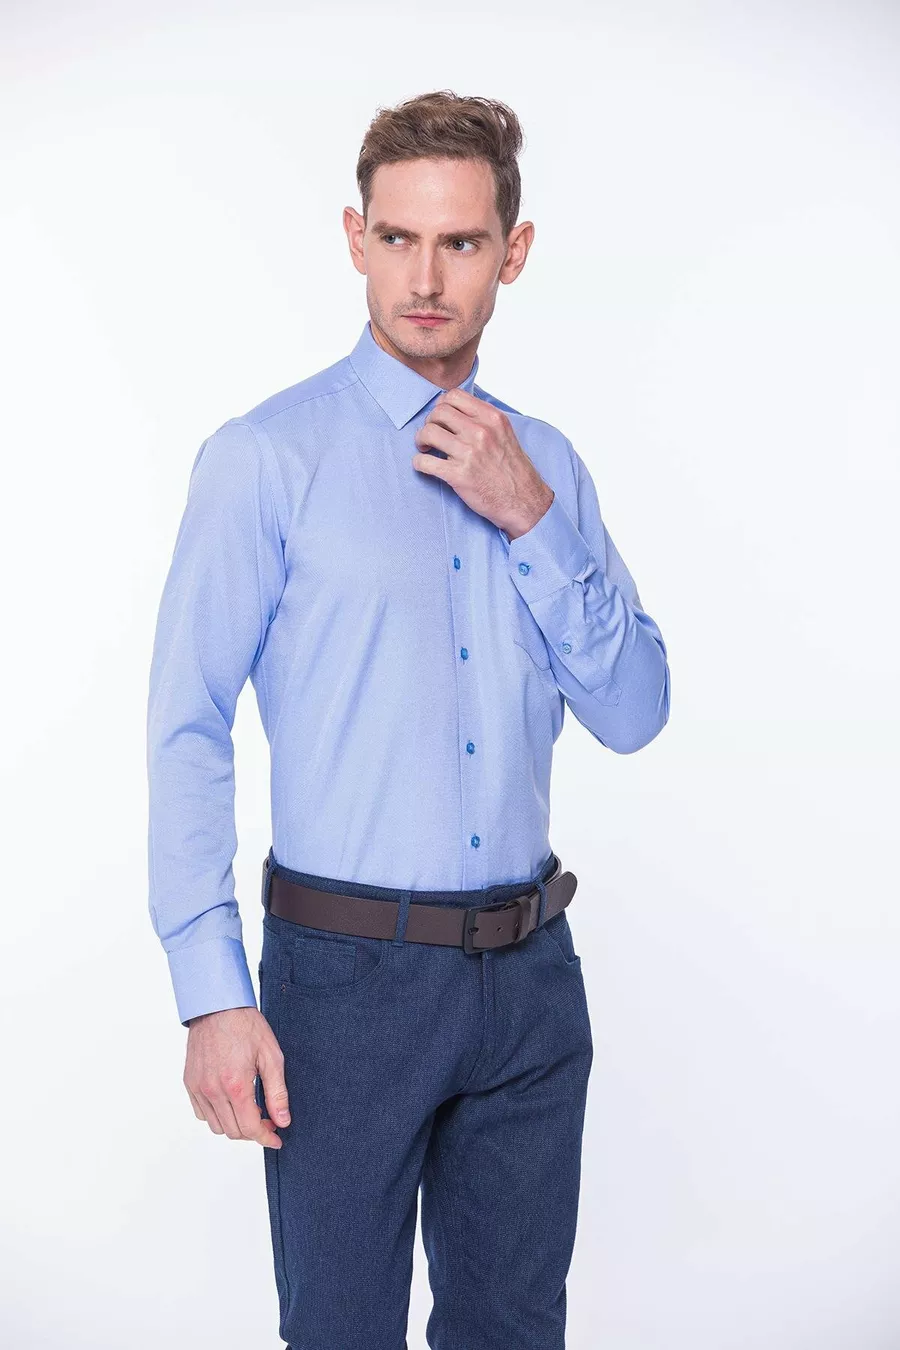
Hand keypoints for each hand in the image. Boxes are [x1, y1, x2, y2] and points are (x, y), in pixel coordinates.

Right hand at [183, 1006, 288, 1147]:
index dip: (266, 1138)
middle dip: (253, 1132)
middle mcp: (213, 1090)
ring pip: (216, 1126)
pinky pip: (202, 1113)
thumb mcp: (271, 1056)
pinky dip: (217, 1115)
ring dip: (235, 1125)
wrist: (217, 1006)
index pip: (250, 1128)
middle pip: (233, 1132)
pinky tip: (231, 1102)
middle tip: (268, 1120)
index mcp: (235, 1085)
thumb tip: (283, 1120)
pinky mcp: (189, 1083)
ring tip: (250, 1110)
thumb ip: (277, 1092)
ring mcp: (198, 1088)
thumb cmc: (246, 1026)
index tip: (276, 1139)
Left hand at [412, 389, 553, 539]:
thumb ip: (484, 421)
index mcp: (492, 418)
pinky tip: (425, 466)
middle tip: (431, 436)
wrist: (524, 502)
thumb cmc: (514, 471)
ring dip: (421, 440)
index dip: (441, 406)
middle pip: (438, 412)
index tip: (441, 419)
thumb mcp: (506, 434)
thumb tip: (456, 413)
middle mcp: (481, 432)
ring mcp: (469, 454)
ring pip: (428, 432)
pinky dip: (419, 463)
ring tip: (426, 449)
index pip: (454, 396)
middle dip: (429, 423)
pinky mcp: (459, 475)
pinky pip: (425, 462)